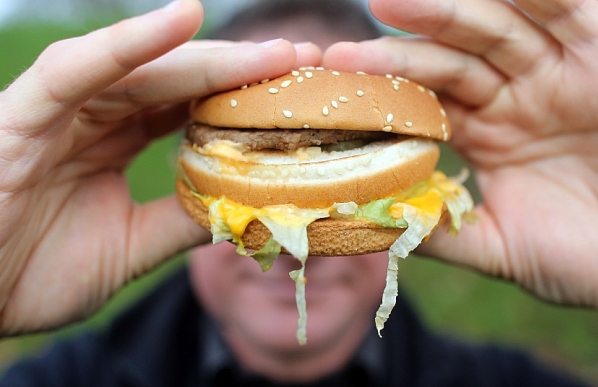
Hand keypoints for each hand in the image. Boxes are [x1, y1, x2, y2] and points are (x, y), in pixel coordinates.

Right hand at [0, 0, 320, 334]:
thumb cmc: (29, 273)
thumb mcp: (129, 247)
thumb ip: (179, 221)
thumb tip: (244, 207)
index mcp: (115, 143)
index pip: (190, 110)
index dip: (244, 101)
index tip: (300, 98)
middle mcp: (94, 117)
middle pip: (180, 82)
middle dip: (244, 72)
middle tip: (306, 59)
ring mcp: (62, 109)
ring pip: (145, 69)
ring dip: (212, 56)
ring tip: (274, 51)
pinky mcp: (24, 110)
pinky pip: (79, 68)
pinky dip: (130, 43)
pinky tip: (183, 18)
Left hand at [323, 0, 597, 307]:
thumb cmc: (589, 257)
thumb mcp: (501, 247)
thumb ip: (443, 232)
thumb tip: (378, 224)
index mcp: (486, 134)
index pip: (425, 102)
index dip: (383, 96)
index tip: (335, 96)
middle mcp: (514, 97)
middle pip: (449, 60)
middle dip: (399, 51)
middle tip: (343, 52)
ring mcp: (555, 75)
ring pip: (495, 30)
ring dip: (444, 13)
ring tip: (389, 4)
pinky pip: (570, 14)